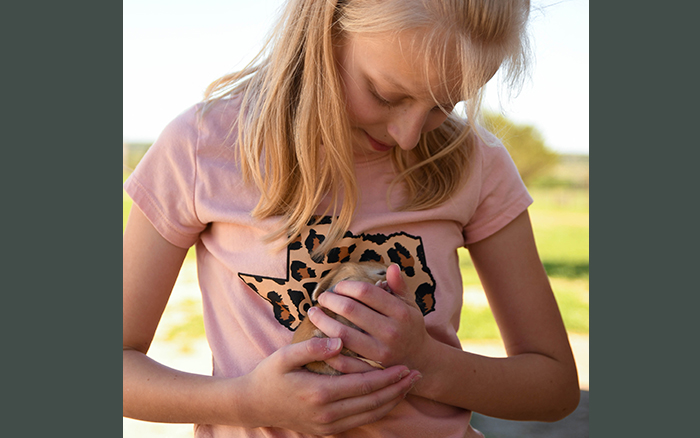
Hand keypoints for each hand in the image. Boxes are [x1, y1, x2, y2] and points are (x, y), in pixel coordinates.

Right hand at [239, 336, 420, 435]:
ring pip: (370, 415)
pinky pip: (360, 422)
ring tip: (409, 387)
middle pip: (373, 403)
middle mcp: (327, 414)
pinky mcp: (327, 431)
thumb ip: (313, 346)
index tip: (406, 365)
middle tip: (417, 375)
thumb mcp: (285, 356)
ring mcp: (328, 426)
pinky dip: (378, 411)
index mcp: (320, 393)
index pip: (364, 386)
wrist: (252, 404)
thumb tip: (340, 340)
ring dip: (392, 401)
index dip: (388, 377)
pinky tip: (388, 400)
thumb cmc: (269, 375)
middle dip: (397, 389)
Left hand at [309, 264, 430, 371]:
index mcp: (400, 312)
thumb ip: (399, 286)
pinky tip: (319, 335)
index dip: (346, 286)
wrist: (418, 360)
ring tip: (314, 313)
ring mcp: (380, 350)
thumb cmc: (409, 326)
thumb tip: (392, 266)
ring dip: (322, 320)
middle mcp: (391, 331)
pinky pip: (342, 357)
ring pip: (342, 333)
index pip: (365, 292)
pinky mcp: (370, 367)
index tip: (337, 286)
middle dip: (330, 300)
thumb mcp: (410, 304)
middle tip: (322, 298)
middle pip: (350, 309)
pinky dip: (327, 344)